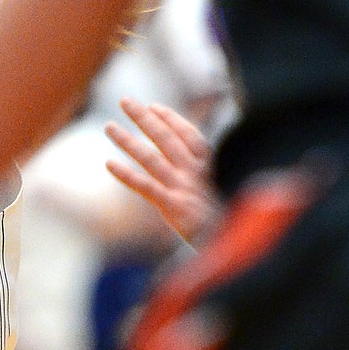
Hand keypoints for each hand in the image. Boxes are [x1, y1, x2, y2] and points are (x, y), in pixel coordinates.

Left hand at [104, 98, 219, 243]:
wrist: (240, 249)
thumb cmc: (231, 224)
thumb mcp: (224, 194)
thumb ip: (210, 177)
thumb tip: (193, 164)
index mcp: (211, 167)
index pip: (189, 135)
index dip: (171, 119)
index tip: (153, 106)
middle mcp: (196, 174)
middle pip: (166, 139)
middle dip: (144, 118)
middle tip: (125, 100)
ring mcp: (184, 189)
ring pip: (150, 158)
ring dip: (128, 141)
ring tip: (108, 127)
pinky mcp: (174, 207)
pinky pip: (146, 187)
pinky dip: (126, 175)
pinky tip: (109, 164)